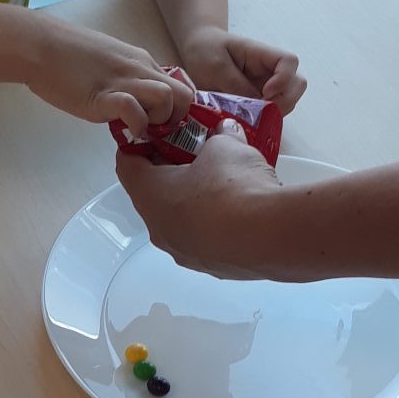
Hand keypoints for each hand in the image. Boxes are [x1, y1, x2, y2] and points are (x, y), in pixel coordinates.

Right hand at [28, 20, 193, 133]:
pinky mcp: (104, 95)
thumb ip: (126, 80)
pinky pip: (135, 110)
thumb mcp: (108, 64)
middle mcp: (140, 69)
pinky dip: (135, 125)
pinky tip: (123, 130)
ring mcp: (124, 81)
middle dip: (177, 119)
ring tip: (140, 128)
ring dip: (159, 120)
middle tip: (156, 131)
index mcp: (142, 61)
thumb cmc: (66, 55)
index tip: (164, 123)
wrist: (39, 47)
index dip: (179, 109)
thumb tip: (133, 104)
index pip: (180, 85)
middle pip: (184, 94)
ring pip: (168, 98)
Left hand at [116, 126, 292, 276]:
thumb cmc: (235, 186)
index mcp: (150, 195)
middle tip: (193, 153)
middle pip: (153, 194)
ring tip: (220, 181)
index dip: (139, 145)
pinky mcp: (210, 267)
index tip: (157, 135)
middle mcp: (159, 229)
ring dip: (193, 200)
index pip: (127, 165)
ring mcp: (184, 252)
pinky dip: (214, 222)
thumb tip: (225, 130)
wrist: (271, 236)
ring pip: (179, 220)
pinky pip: (204, 238)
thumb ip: (220, 136)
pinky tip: (238, 210)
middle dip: (171, 172)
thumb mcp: (226, 147)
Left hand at [181, 28, 305, 113]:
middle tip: (260, 111)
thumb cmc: (205, 50)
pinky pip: (271, 112)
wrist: (196, 50)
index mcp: (261, 55)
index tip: (265, 92)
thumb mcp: (215, 65)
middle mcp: (269, 71)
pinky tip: (246, 121)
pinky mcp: (257, 100)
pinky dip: (264, 119)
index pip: (289, 61)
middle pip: (296, 84)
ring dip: (274, 113)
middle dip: (284, 101)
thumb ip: (235, 85)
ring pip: (287, 102)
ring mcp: (265, 86)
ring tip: (249, 117)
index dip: (284, 79)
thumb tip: (254, 108)